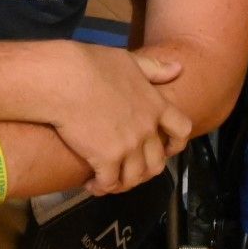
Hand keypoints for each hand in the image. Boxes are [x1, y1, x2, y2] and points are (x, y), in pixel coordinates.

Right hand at [45, 44, 190, 195]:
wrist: (65, 79)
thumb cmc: (93, 65)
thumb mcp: (129, 61)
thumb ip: (154, 69)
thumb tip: (178, 68)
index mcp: (155, 105)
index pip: (182, 130)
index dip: (176, 144)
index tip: (167, 150)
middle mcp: (147, 129)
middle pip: (157, 163)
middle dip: (145, 171)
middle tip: (129, 170)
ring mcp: (129, 146)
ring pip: (134, 178)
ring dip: (123, 183)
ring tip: (109, 180)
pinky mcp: (106, 159)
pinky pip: (109, 183)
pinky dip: (102, 188)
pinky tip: (91, 183)